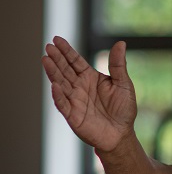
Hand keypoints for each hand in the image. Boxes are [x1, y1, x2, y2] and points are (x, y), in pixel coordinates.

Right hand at [42, 36, 136, 152]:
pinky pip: (63, 104)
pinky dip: (59, 95)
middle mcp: (79, 87)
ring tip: (45, 60)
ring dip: (53, 73)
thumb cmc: (123, 109)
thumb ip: (118, 64)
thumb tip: (120, 43)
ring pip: (60, 84)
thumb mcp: (123, 83)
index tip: (56, 39)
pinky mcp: (72, 115)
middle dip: (57, 58)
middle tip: (48, 47)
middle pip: (65, 70)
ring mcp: (74, 100)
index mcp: (90, 78)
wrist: (121, 133)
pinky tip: (55, 85)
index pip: (75, 61)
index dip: (66, 51)